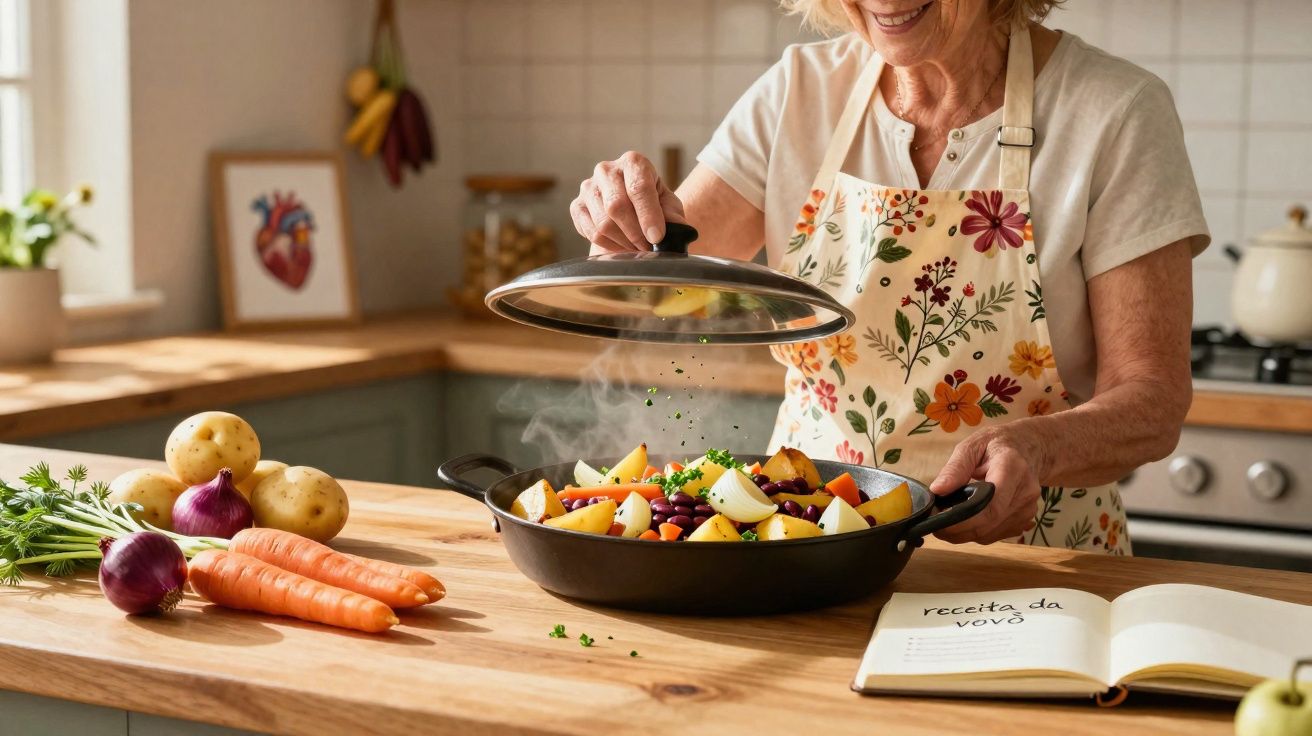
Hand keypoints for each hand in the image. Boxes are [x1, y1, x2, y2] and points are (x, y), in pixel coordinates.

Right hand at [570, 151, 686, 251]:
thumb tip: (677, 228)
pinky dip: (609, 246)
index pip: (638, 187)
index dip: (648, 215)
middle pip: (616, 206)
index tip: (657, 237)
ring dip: (623, 242)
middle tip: (648, 248)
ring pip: (603, 223)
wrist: (632, 206)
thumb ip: (673, 215)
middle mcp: (607, 170)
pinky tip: (622, 246)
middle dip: (635, 233)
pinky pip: (591, 233)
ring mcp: (588, 187)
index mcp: (633, 162)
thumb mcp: (669, 205)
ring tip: (638, 249)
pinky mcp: (577, 206)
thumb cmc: (653, 203)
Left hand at [929, 428, 1044, 543]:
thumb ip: (955, 468)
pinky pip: (995, 535)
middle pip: (988, 523)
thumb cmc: (998, 444)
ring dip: (964, 533)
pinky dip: (977, 532)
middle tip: (934, 525)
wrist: (1030, 447)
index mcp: (1012, 468)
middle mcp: (1025, 492)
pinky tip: (968, 519)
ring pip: (989, 534)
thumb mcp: (973, 445)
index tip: (939, 520)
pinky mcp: (1025, 520)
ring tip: (948, 519)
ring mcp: (1027, 509)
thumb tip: (938, 490)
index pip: (991, 505)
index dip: (964, 520)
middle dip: (957, 530)